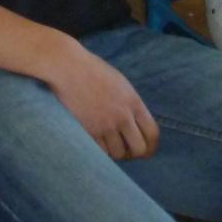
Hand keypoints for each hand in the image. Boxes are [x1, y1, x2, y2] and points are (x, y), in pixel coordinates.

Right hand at [42, 40, 159, 160]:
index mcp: (134, 102)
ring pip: (118, 153)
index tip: (145, 150)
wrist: (68, 67)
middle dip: (133, 153)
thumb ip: (130, 104)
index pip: (153, 134)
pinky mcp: (88, 130)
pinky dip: (100, 151)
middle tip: (125, 149)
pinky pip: (100, 152)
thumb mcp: (120, 84)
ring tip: (107, 143)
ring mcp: (105, 124)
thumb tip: (136, 126)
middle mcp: (123, 116)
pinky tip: (96, 142)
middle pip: (139, 149)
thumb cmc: (92, 71)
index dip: (150, 146)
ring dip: (114, 151)